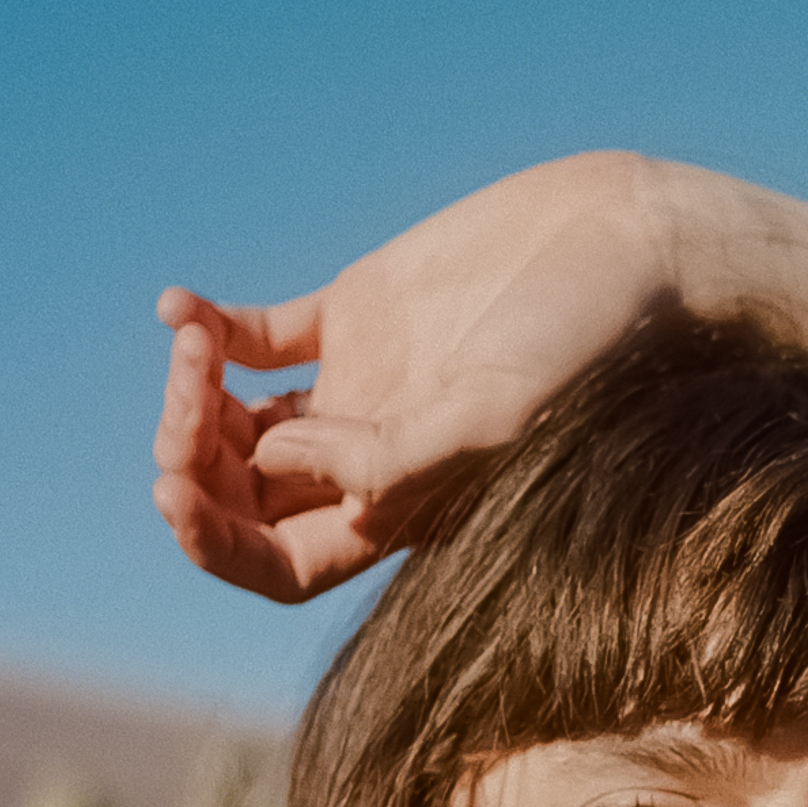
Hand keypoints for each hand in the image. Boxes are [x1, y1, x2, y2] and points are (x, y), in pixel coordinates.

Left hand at [151, 150, 679, 600]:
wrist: (635, 242)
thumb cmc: (590, 342)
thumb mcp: (494, 415)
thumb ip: (386, 455)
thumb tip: (275, 455)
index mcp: (405, 508)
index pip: (283, 564)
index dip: (217, 545)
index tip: (172, 491)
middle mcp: (374, 458)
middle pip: (247, 496)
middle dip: (192, 463)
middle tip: (180, 411)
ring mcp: (361, 384)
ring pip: (239, 420)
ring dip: (193, 395)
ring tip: (191, 350)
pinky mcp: (358, 310)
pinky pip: (255, 337)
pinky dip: (206, 327)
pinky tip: (180, 309)